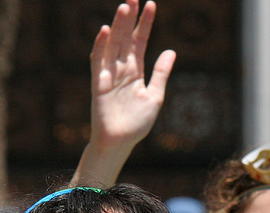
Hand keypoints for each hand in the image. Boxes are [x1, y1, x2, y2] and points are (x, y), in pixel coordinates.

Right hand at [90, 0, 175, 150]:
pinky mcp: (98, 84)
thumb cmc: (136, 124)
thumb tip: (171, 51)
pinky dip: (100, 46)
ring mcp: (109, 76)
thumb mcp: (155, 96)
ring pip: (113, 45)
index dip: (145, 24)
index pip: (139, 42)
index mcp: (135, 72)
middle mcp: (121, 70)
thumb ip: (161, 73)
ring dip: (117, 26)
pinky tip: (104, 30)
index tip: (151, 4)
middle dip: (130, 18)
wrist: (120, 142)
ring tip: (124, 6)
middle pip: (125, 38)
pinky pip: (98, 61)